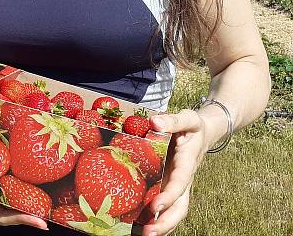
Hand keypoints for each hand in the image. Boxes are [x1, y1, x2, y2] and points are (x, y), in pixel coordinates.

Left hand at [141, 110, 207, 234]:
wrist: (204, 132)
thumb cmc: (192, 126)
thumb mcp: (186, 118)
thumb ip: (172, 120)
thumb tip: (154, 122)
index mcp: (187, 163)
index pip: (179, 183)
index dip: (169, 196)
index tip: (155, 206)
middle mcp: (183, 180)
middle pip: (180, 207)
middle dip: (165, 222)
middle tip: (148, 233)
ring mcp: (178, 186)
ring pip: (174, 212)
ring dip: (161, 225)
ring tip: (142, 235)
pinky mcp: (171, 187)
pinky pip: (166, 207)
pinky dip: (156, 218)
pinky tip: (138, 226)